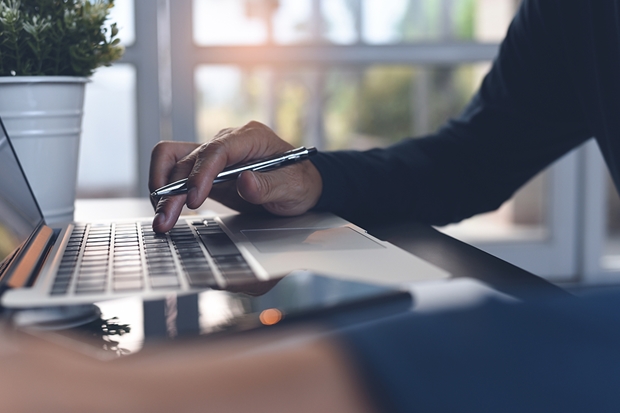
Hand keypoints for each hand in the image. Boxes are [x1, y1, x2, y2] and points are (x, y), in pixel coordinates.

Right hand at [149, 121, 322, 232]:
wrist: (300, 185)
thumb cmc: (300, 182)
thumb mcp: (294, 187)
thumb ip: (270, 185)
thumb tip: (245, 182)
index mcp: (251, 137)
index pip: (217, 149)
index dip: (201, 173)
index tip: (195, 198)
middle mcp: (228, 141)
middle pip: (189, 158)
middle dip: (174, 189)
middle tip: (166, 218)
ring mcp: (214, 154)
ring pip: (175, 162)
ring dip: (163, 188)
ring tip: (162, 218)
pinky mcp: (206, 170)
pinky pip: (176, 170)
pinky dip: (167, 188)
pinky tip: (166, 209)